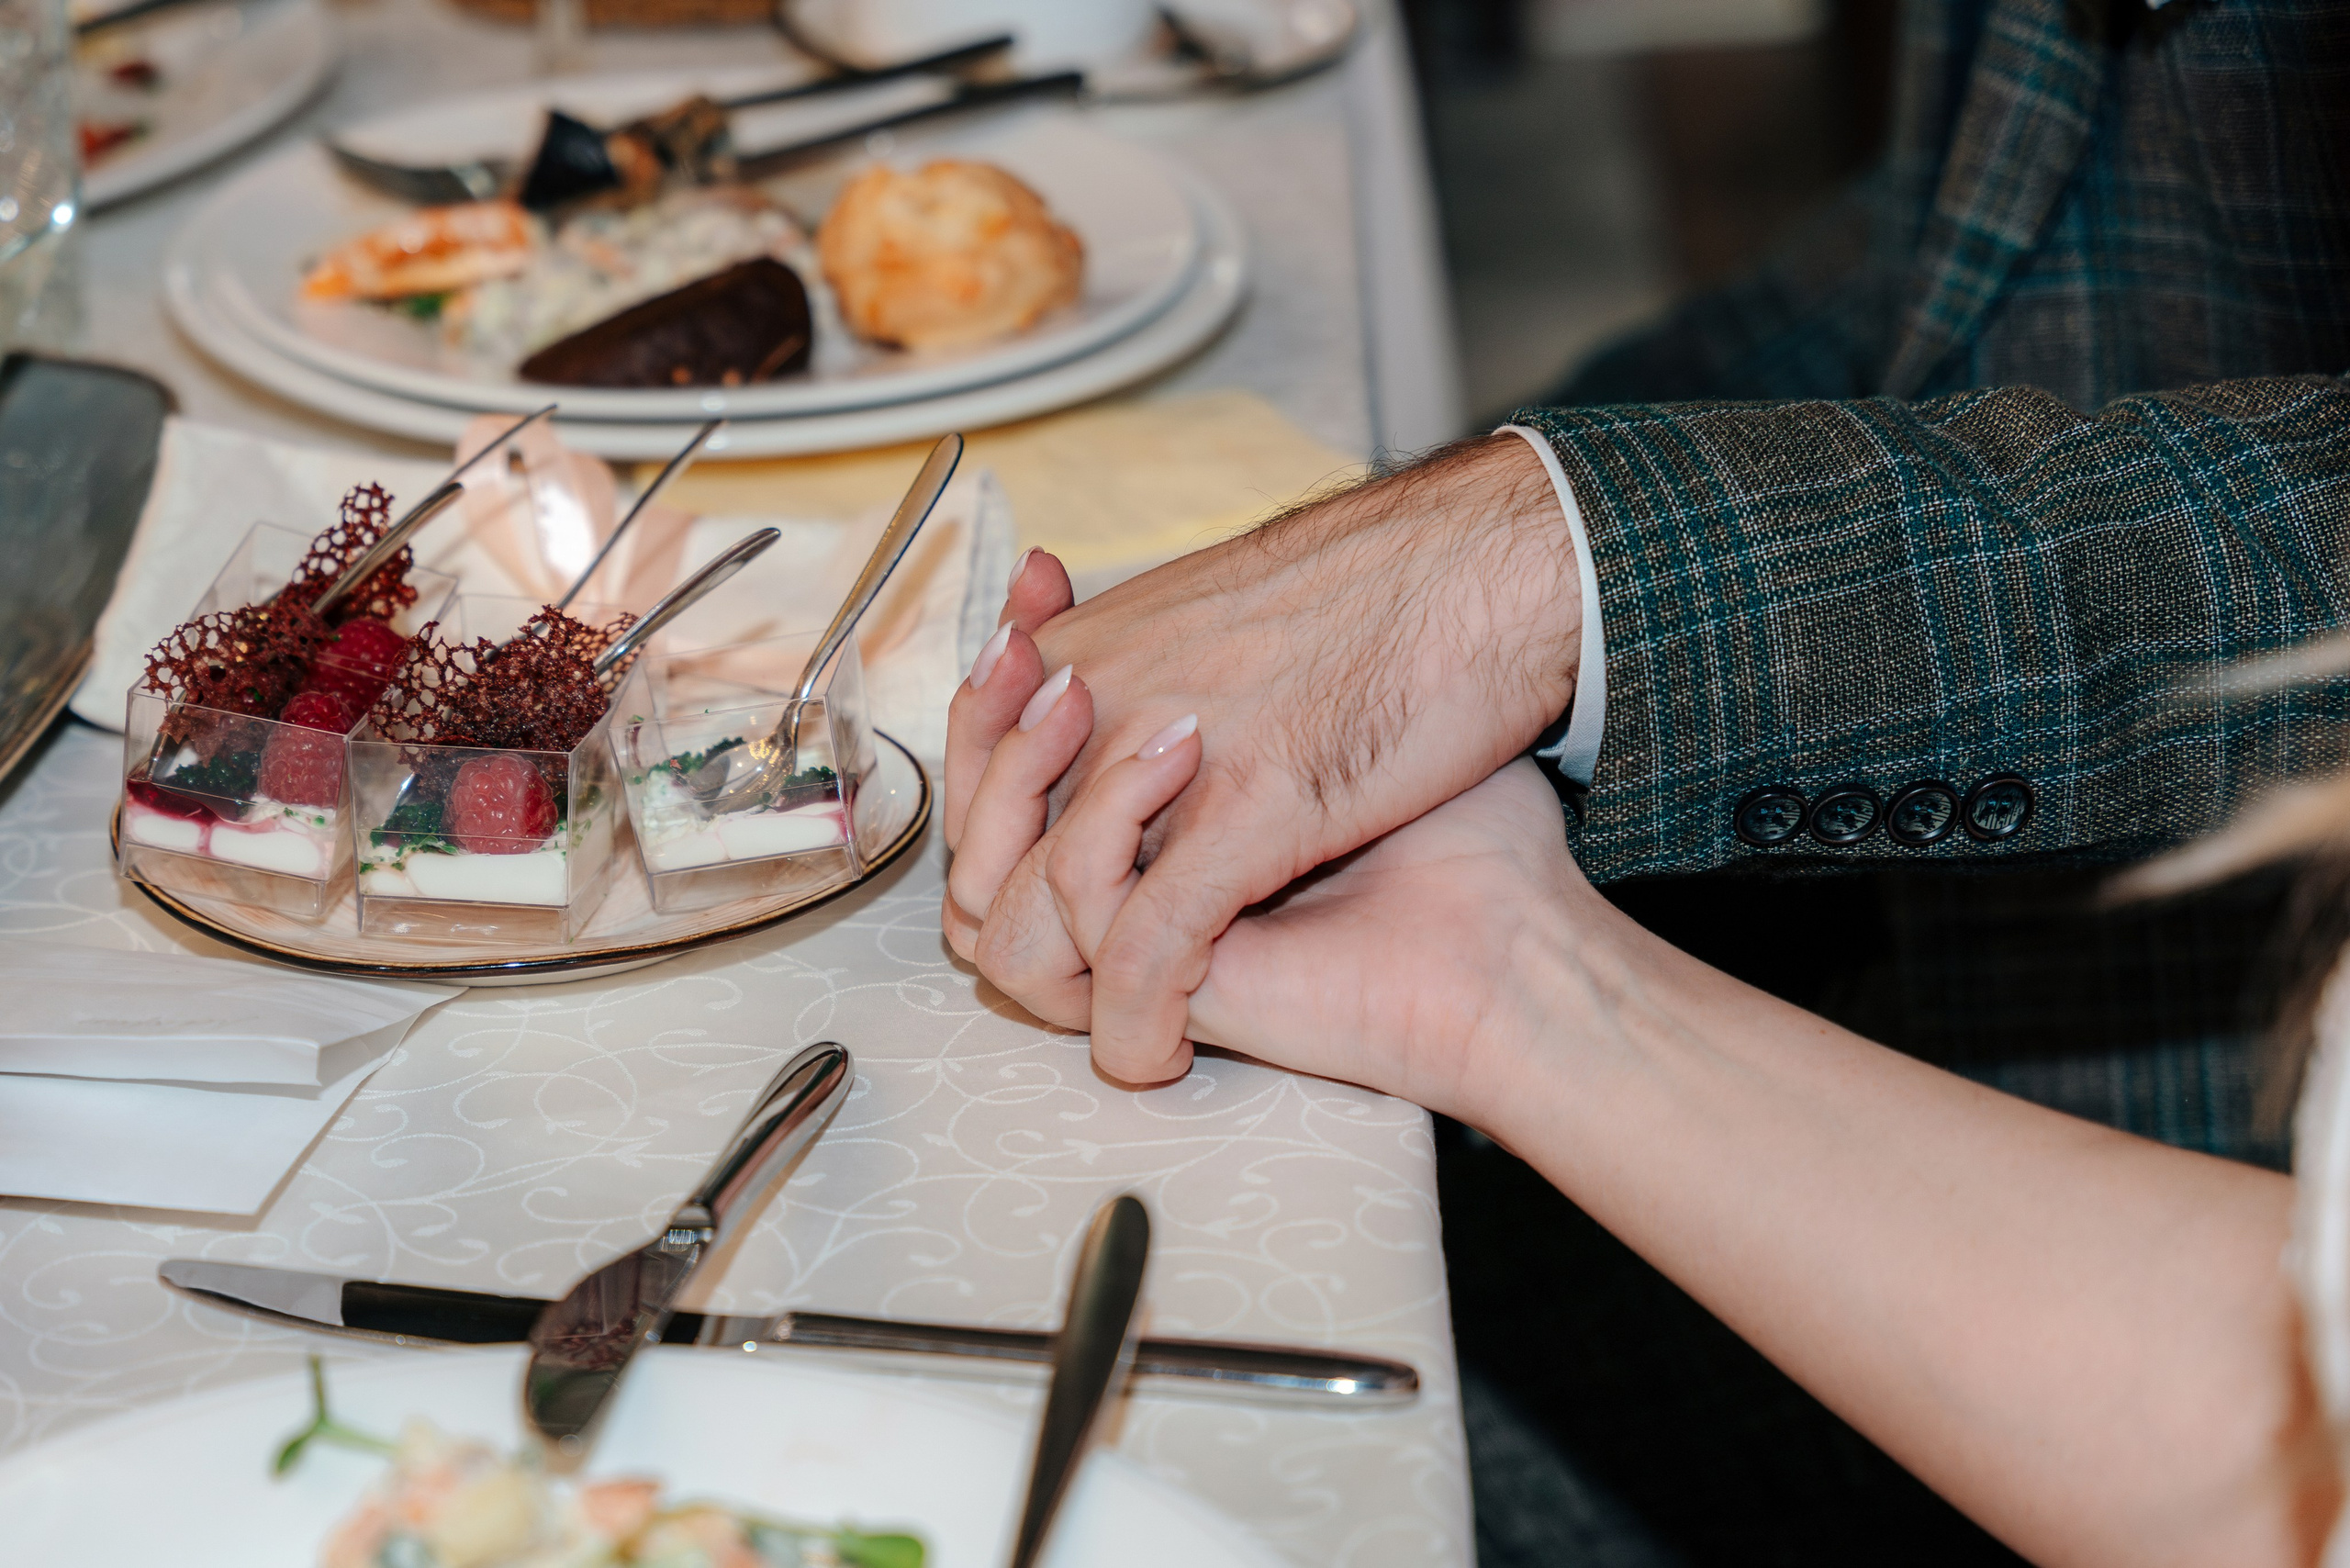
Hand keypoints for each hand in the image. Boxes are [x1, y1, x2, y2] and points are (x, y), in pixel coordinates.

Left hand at [943, 434, 1579, 1082]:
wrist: (1491, 571)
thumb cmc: (1393, 595)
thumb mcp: (1232, 609)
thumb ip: (1163, 661)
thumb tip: (1136, 715)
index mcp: (1091, 648)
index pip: (979, 775)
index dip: (996, 855)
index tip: (1050, 906)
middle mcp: (1095, 700)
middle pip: (987, 857)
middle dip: (1018, 941)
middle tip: (1079, 985)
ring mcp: (1157, 761)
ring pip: (1038, 916)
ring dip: (1071, 997)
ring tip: (1130, 1026)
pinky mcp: (1236, 819)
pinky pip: (1144, 951)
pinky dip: (1136, 1022)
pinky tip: (1164, 1053)